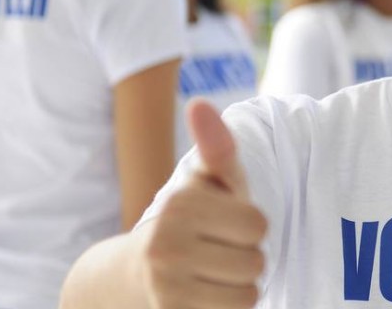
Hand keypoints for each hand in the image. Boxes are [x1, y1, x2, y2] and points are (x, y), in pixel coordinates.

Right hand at [139, 99, 267, 307]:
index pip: (258, 225)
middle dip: (247, 257)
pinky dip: (229, 308)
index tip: (226, 223)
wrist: (133, 275)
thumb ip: (216, 148)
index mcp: (180, 206)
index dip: (251, 225)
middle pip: (256, 262)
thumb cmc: (190, 220)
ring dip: (241, 286)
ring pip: (248, 294)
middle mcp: (165, 246)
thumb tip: (200, 103)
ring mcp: (165, 287)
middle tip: (218, 252)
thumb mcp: (206, 183)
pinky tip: (207, 295)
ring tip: (214, 273)